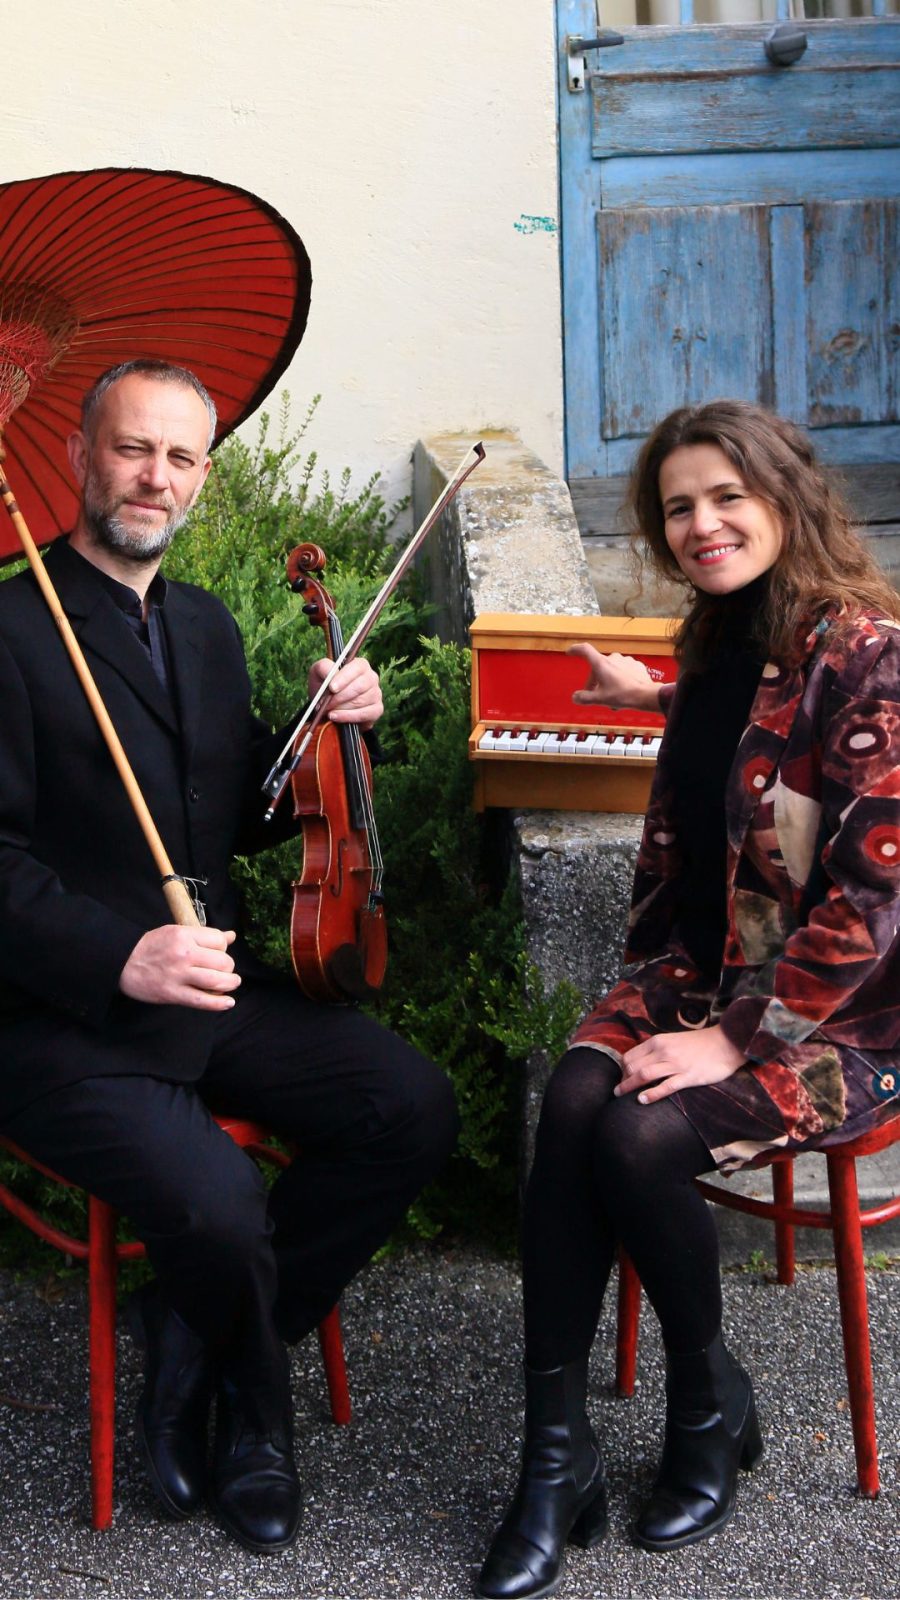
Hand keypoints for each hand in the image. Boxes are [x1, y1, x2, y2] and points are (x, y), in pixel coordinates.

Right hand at [119, 926, 239, 1009]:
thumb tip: (231, 936)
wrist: (122, 963)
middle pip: (223, 962)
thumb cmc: (150, 947)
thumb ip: (203, 935)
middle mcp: (184, 954)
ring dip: (230, 983)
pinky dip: (219, 1003)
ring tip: (232, 983)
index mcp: (184, 935)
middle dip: (228, 967)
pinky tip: (228, 1002)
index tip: (218, 953)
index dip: (223, 948)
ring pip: (217, 981)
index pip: (219, 940)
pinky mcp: (173, 994)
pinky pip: (202, 1001)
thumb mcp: (175, 932)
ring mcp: (179, 975)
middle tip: (223, 970)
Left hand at [309, 656, 382, 729]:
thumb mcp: (319, 673)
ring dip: (342, 707)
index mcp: (360, 665)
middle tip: (326, 703)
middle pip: (360, 686)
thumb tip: (332, 672)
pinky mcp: (377, 710)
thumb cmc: (325, 686)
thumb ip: (324, 667)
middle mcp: (371, 678)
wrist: (327, 706)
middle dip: (340, 696)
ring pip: (361, 701)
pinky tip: (336, 717)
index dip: (344, 678)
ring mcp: (376, 694)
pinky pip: (364, 714)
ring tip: (328, 710)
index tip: (332, 688)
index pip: (357, 667)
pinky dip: (348, 717)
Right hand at [568, 643, 660, 714]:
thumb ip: (584, 698)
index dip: (575, 650)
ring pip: (611, 668)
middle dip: (594, 679)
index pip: (584, 650)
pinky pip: (623, 670)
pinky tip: (623, 688)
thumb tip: (576, 697)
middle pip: (597, 666)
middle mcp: (613, 658)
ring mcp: (625, 660)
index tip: (570, 652)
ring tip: (611, 693)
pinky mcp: (635, 665)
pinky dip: (620, 678)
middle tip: (595, 693)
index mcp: (601, 664)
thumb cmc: (623, 695)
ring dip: (608, 679)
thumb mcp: (599, 699)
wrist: (645, 695)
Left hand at [614, 1024, 746, 1104]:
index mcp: (658, 1041)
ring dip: (628, 1086)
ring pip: (644, 1075)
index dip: (622, 1069)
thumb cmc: (700, 1043)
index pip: (630, 1055)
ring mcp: (675, 1064)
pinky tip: (642, 1100)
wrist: (726, 1043)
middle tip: (619, 1090)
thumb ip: (658, 1049)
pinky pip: (665, 1087)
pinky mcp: (688, 1077)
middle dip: (622, 1079)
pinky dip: (651, 1094)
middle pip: (633, 1066)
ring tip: (620, 1096)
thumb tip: (642, 1061)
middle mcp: (663, 1051)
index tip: (622, 1078)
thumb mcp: (674, 1040)